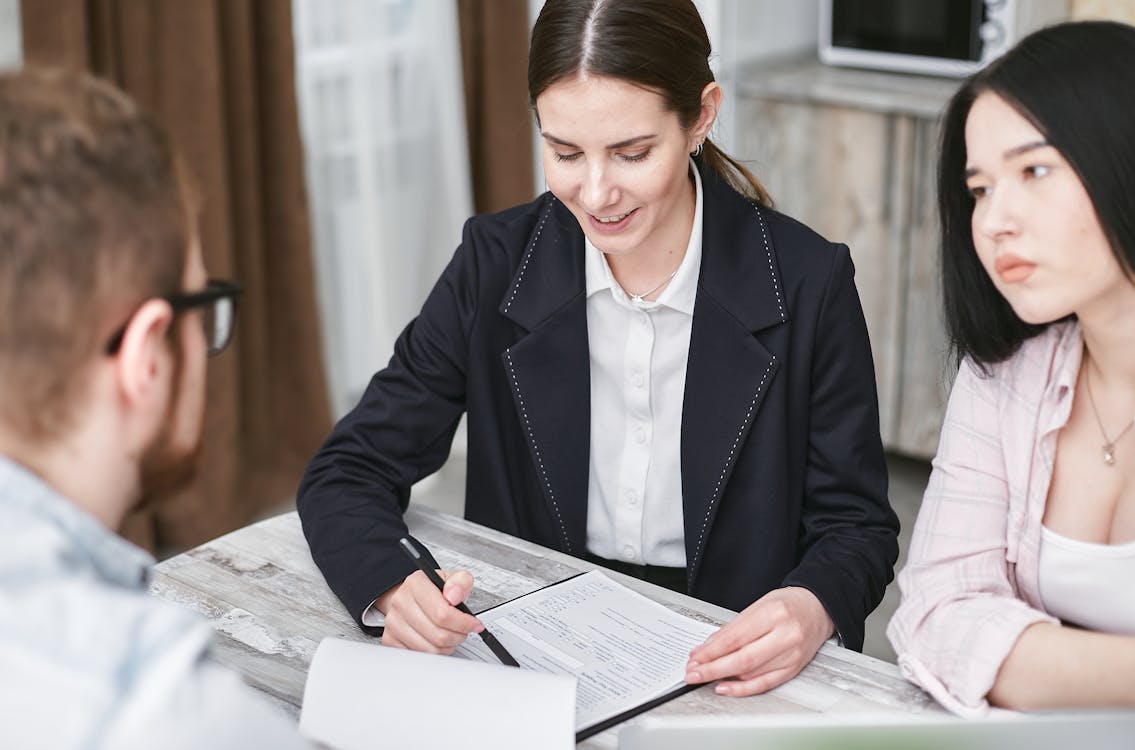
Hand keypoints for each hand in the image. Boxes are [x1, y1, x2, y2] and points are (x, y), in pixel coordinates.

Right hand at [377, 569, 482, 653]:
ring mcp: (393, 622)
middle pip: (438, 634)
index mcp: (416, 583)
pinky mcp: (390, 639)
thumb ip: (461, 582)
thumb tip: (455, 595)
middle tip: (463, 630)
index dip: (464, 623)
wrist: (413, 597)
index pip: (443, 613)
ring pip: (430, 650)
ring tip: (450, 635)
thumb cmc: (434, 591)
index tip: (474, 624)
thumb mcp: (453, 578)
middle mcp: (401, 602)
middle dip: (458, 636)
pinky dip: (433, 653)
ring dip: (447, 646)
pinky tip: (436, 641)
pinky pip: (419, 656)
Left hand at [685, 586, 833, 696]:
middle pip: (742, 659)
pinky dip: (742, 689)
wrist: (818, 609)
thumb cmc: (788, 604)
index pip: (735, 637)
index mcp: (774, 613)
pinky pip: (764, 684)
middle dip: (712, 668)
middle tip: (693, 673)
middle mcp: (785, 636)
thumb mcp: (758, 605)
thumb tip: (707, 648)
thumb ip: (733, 628)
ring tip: (704, 677)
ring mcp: (791, 655)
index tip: (695, 657)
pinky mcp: (793, 669)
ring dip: (723, 677)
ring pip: (751, 673)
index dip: (711, 651)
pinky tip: (726, 687)